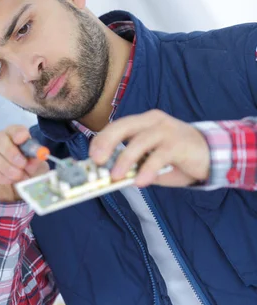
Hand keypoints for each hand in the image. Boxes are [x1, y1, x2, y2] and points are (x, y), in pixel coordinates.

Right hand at [0, 125, 48, 201]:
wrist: (11, 193)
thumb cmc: (24, 174)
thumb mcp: (36, 169)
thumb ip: (36, 162)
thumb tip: (37, 156)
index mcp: (11, 136)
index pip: (12, 129)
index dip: (17, 133)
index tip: (23, 139)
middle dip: (10, 151)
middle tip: (22, 164)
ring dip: (5, 166)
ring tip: (17, 176)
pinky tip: (8, 180)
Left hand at [89, 110, 209, 187]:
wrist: (213, 154)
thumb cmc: (178, 158)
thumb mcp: (151, 162)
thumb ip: (135, 166)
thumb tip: (111, 178)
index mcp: (143, 122)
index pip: (117, 126)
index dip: (101, 140)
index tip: (91, 157)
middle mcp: (153, 122)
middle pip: (123, 127)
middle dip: (107, 143)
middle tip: (96, 161)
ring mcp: (166, 131)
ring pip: (139, 141)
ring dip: (125, 159)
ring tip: (116, 177)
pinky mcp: (179, 144)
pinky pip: (159, 156)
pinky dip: (147, 169)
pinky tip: (141, 181)